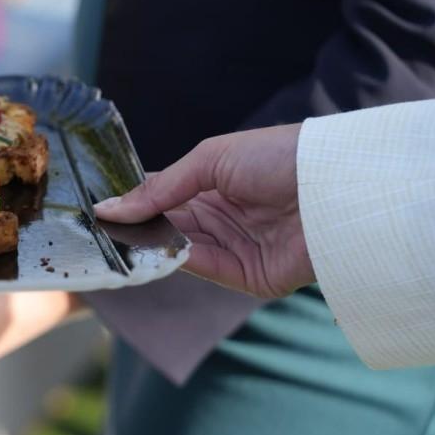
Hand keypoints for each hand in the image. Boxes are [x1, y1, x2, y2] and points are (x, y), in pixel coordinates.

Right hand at [95, 124, 311, 299]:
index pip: (162, 196)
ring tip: (117, 239)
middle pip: (165, 226)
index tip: (98, 208)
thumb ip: (160, 188)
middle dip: (135, 227)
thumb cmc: (279, 157)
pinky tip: (151, 251)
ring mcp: (233, 248)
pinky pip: (204, 270)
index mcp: (213, 185)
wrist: (336, 187)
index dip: (131, 203)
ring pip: (179, 250)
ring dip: (150, 245)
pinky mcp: (248, 277)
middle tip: (99, 228)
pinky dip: (176, 261)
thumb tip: (109, 207)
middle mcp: (220, 217)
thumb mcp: (211, 159)